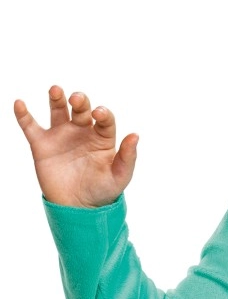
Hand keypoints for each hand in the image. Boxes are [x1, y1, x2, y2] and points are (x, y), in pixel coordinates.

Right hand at [13, 85, 137, 207]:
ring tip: (56, 90)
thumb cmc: (102, 191)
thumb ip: (128, 158)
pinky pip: (30, 126)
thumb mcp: (119, 177)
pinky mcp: (42, 144)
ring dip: (56, 98)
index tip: (99, 114)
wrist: (78, 208)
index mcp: (101, 137)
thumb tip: (135, 135)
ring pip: (58, 110)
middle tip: (77, 100)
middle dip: (80, 100)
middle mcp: (82, 131)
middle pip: (81, 108)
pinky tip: (20, 104)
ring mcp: (61, 135)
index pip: (104, 118)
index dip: (102, 113)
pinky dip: (23, 115)